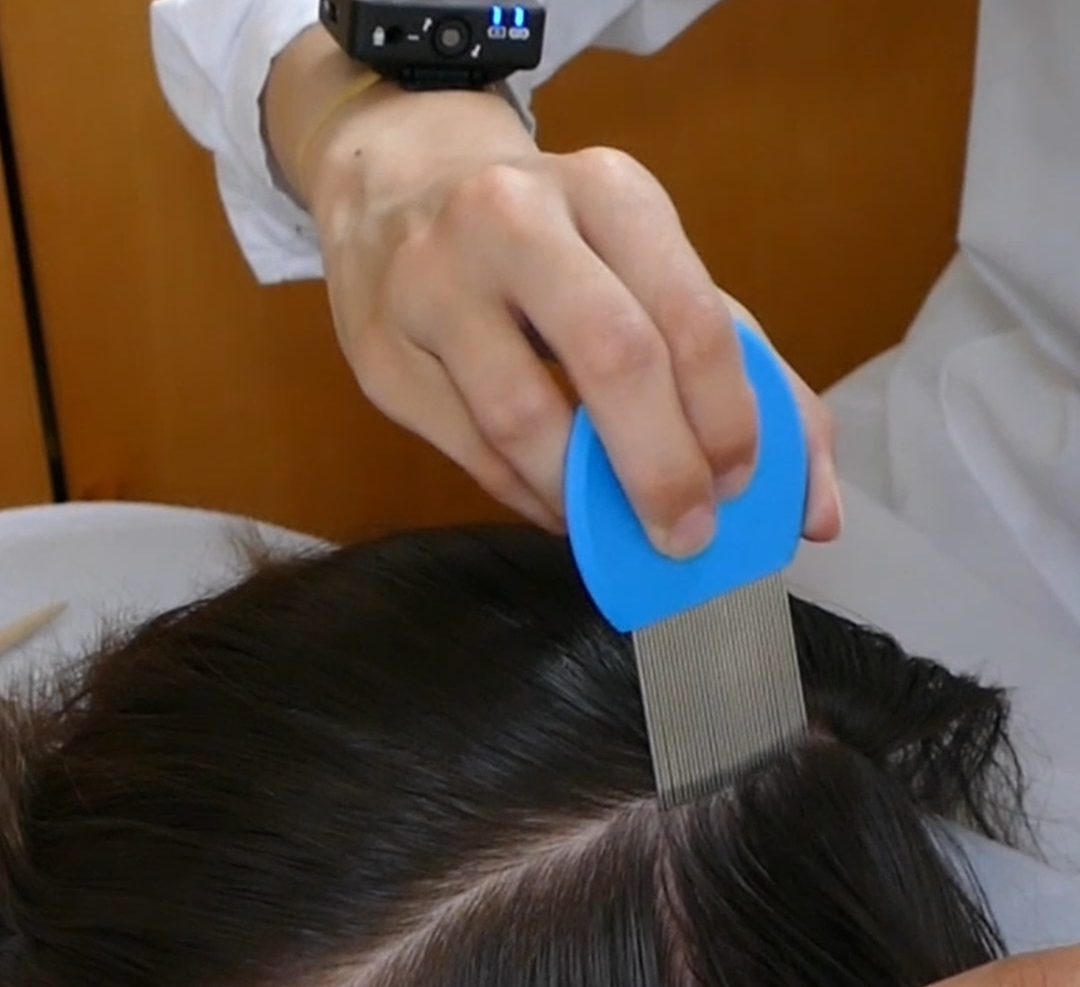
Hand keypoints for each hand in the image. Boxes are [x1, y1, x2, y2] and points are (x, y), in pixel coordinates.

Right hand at [283, 64, 839, 555]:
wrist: (395, 186)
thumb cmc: (555, 244)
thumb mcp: (653, 270)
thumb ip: (749, 378)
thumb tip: (816, 516)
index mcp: (607, 191)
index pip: (691, 314)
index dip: (726, 417)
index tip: (738, 485)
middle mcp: (512, 219)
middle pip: (612, 359)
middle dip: (664, 469)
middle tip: (687, 537)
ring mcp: (432, 285)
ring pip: (524, 420)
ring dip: (586, 497)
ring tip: (616, 527)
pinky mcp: (382, 357)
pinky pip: (472, 456)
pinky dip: (529, 500)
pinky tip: (560, 505)